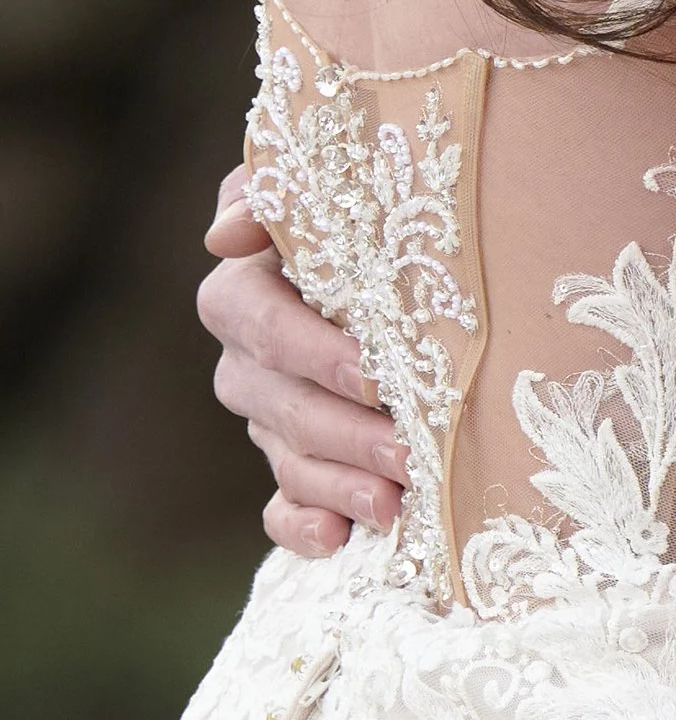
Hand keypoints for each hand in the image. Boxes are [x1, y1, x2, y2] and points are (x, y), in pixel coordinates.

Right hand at [200, 165, 406, 559]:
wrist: (397, 251)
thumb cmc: (362, 206)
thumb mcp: (326, 179)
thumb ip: (275, 188)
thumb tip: (222, 235)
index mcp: (243, 289)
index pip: (259, 322)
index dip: (313, 352)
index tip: (374, 374)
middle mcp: (247, 359)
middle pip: (282, 404)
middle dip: (347, 432)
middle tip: (409, 452)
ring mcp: (267, 418)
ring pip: (289, 460)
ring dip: (341, 486)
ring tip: (397, 503)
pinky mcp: (291, 465)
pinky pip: (281, 508)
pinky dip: (305, 526)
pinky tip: (340, 540)